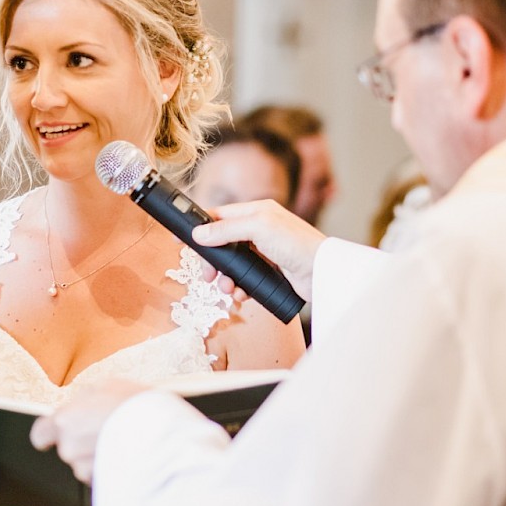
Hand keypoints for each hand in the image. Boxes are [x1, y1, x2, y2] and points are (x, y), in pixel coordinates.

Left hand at [31, 380, 145, 484]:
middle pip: (67, 449)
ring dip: (97, 457)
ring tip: (123, 443)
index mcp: (64, 421)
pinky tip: (127, 457)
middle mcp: (69, 449)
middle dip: (82, 443)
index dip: (49, 434)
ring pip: (84, 466)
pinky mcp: (102, 486)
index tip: (56, 434)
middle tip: (107, 430)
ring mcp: (85, 470)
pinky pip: (100, 478)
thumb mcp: (107, 386)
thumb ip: (84, 399)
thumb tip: (77, 405)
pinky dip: (110, 470)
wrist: (166, 435)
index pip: (40, 434)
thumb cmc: (138, 406)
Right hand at [191, 200, 323, 304]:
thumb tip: (199, 234)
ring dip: (225, 277)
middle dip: (212, 260)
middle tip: (207, 274)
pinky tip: (241, 294)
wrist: (324, 273)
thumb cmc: (298, 244)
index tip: (181, 238)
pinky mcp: (270, 272)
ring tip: (227, 288)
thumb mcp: (258, 228)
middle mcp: (259, 230)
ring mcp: (264, 252)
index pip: (219, 216)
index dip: (200, 226)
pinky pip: (245, 279)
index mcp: (256, 212)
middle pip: (222, 243)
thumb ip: (226, 229)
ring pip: (232, 264)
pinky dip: (240, 287)